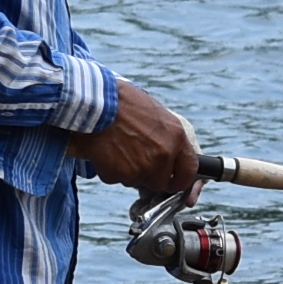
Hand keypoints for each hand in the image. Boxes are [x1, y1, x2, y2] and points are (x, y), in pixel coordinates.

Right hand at [83, 81, 199, 203]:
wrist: (93, 101)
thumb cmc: (121, 101)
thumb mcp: (154, 113)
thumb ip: (165, 136)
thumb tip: (167, 151)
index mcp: (176, 137)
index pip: (189, 169)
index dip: (181, 180)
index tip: (173, 182)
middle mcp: (163, 155)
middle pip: (159, 181)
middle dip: (147, 175)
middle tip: (132, 158)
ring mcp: (141, 167)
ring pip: (135, 181)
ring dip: (125, 170)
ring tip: (115, 147)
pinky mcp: (119, 174)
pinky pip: (114, 178)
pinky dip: (108, 169)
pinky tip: (103, 150)